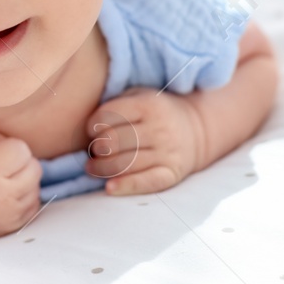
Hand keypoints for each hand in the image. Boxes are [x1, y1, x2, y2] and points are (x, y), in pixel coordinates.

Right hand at [0, 130, 41, 245]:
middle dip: (20, 163)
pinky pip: (33, 204)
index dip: (11, 147)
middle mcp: (4, 194)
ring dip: (24, 181)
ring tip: (1, 183)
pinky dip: (24, 198)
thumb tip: (12, 141)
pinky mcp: (16, 226)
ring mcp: (12, 213)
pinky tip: (4, 197)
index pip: (22, 149)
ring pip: (36, 186)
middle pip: (34, 167)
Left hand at [84, 89, 206, 195]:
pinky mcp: (171, 173)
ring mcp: (167, 152)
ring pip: (125, 163)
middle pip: (115, 141)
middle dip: (97, 148)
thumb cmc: (155, 112)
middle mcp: (160, 128)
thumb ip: (116, 104)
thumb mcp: (139, 96)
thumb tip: (88, 127)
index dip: (93, 124)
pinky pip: (147, 182)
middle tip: (93, 150)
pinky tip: (109, 187)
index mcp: (149, 105)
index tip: (90, 130)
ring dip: (102, 168)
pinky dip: (126, 186)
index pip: (110, 115)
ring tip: (92, 168)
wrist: (196, 129)